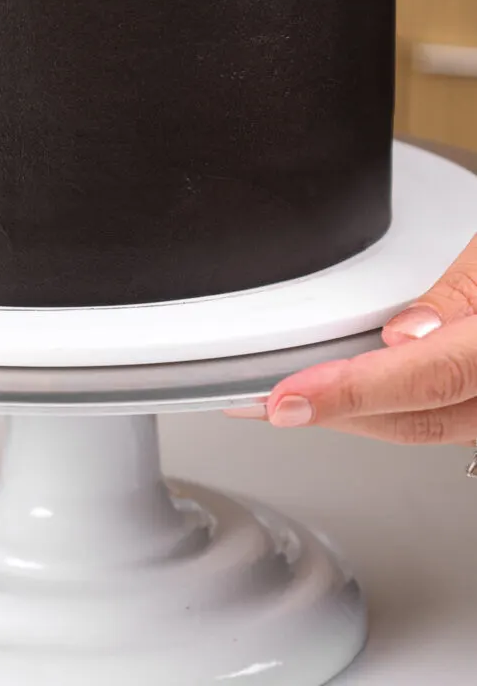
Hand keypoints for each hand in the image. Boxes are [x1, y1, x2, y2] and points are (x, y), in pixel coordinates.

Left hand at [228, 235, 476, 443]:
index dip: (352, 392)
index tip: (289, 400)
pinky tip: (343, 395)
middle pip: (414, 418)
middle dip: (331, 413)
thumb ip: (459, 289)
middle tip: (258, 404)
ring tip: (286, 400)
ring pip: (421, 426)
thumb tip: (406, 331)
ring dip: (350, 415)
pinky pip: (434, 417)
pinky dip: (382, 407)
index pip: (428, 379)